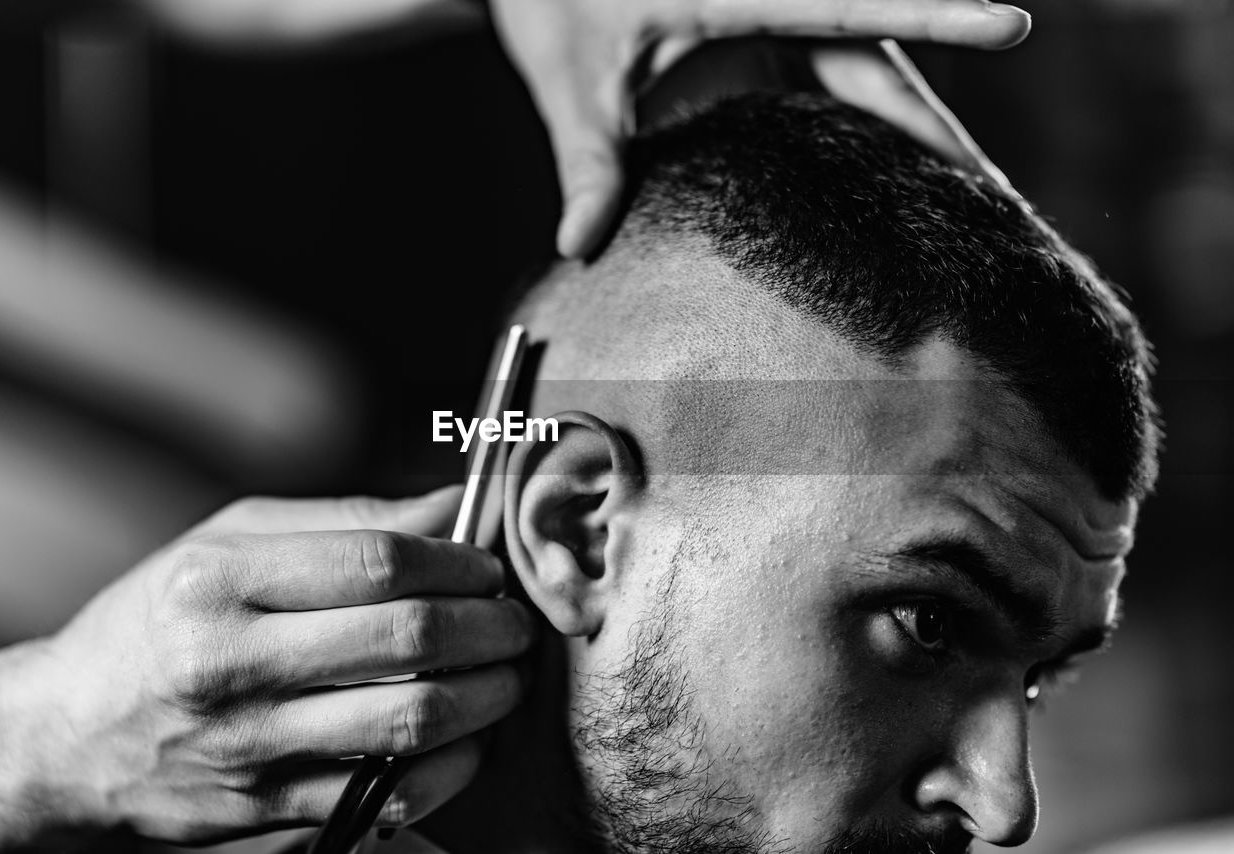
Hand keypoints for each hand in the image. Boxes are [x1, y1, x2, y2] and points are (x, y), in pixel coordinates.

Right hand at [0, 487, 532, 847]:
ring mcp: (249, 748)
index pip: (377, 560)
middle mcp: (231, 666)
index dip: (456, 562)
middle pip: (406, 639)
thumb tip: (452, 505)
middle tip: (514, 622)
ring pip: (411, 722)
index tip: (485, 568)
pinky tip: (465, 737)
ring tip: (505, 675)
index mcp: (220, 583)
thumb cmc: (157, 621)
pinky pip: (390, 794)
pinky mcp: (266, 812)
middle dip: (490, 626)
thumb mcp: (228, 542)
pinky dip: (451, 766)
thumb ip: (344, 521)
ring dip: (487, 697)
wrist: (63, 737)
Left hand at [485, 0, 1031, 256]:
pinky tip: (887, 171)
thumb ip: (588, 163)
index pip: (854, 11)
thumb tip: (578, 245)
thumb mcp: (572, 84)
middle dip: (932, 124)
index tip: (1011, 23)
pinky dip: (861, 123)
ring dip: (905, 128)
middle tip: (990, 189)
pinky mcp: (759, 37)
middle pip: (876, 58)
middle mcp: (769, 3)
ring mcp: (769, 21)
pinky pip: (829, 78)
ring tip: (961, 192)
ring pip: (862, 70)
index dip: (935, 18)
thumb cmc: (550, 3)